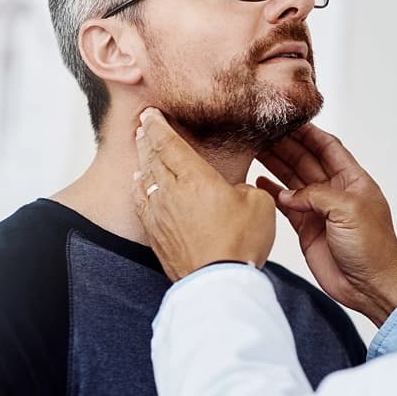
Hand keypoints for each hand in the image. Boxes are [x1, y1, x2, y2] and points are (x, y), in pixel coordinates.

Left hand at [134, 108, 275, 280]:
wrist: (218, 282)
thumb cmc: (240, 243)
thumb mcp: (258, 203)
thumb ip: (243, 188)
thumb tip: (233, 191)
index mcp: (195, 177)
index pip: (169, 143)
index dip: (158, 125)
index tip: (151, 113)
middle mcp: (170, 191)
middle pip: (152, 157)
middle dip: (147, 138)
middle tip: (143, 125)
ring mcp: (159, 213)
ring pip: (144, 178)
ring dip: (141, 159)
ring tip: (140, 149)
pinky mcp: (155, 233)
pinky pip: (141, 201)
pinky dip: (138, 186)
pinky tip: (139, 183)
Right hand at [257, 124, 396, 325]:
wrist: (372, 286)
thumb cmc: (373, 249)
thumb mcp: (348, 211)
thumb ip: (316, 195)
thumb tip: (289, 194)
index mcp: (353, 180)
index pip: (328, 147)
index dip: (308, 133)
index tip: (287, 120)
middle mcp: (336, 191)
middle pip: (306, 160)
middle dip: (285, 146)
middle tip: (261, 133)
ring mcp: (320, 210)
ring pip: (294, 180)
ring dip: (276, 165)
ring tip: (254, 151)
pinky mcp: (307, 228)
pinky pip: (286, 204)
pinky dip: (273, 193)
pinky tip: (259, 181)